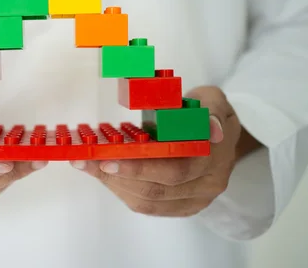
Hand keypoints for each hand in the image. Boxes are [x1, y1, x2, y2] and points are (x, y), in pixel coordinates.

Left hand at [71, 86, 246, 216]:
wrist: (221, 135)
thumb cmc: (208, 113)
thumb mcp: (213, 101)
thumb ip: (211, 111)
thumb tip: (212, 129)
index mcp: (214, 160)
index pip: (176, 170)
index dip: (140, 167)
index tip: (108, 159)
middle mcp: (205, 186)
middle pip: (156, 190)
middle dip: (116, 176)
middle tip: (85, 160)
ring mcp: (193, 200)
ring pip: (146, 201)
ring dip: (113, 184)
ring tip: (87, 164)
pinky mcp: (179, 206)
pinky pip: (145, 205)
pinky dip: (121, 189)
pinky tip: (102, 173)